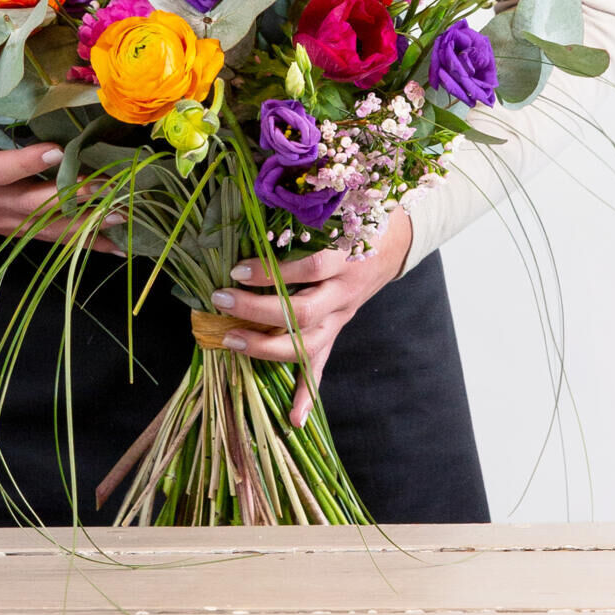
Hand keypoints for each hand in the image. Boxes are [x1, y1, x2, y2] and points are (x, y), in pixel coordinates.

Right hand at [0, 45, 123, 253]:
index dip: (28, 163)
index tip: (59, 149)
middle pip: (34, 205)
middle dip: (75, 198)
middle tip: (114, 190)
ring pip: (46, 227)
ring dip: (87, 225)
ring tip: (126, 219)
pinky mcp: (6, 224)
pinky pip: (46, 236)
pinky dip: (80, 241)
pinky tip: (114, 244)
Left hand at [206, 206, 413, 427]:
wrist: (393, 243)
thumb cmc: (355, 218)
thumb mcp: (335, 210)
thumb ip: (300, 211)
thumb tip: (253, 195)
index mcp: (345, 257)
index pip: (309, 269)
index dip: (273, 272)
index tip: (236, 269)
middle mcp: (344, 292)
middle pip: (302, 311)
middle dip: (257, 310)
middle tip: (220, 300)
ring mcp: (341, 315)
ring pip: (308, 343)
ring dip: (267, 348)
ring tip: (231, 342)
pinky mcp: (338, 330)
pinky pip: (322, 364)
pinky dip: (307, 394)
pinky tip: (293, 419)